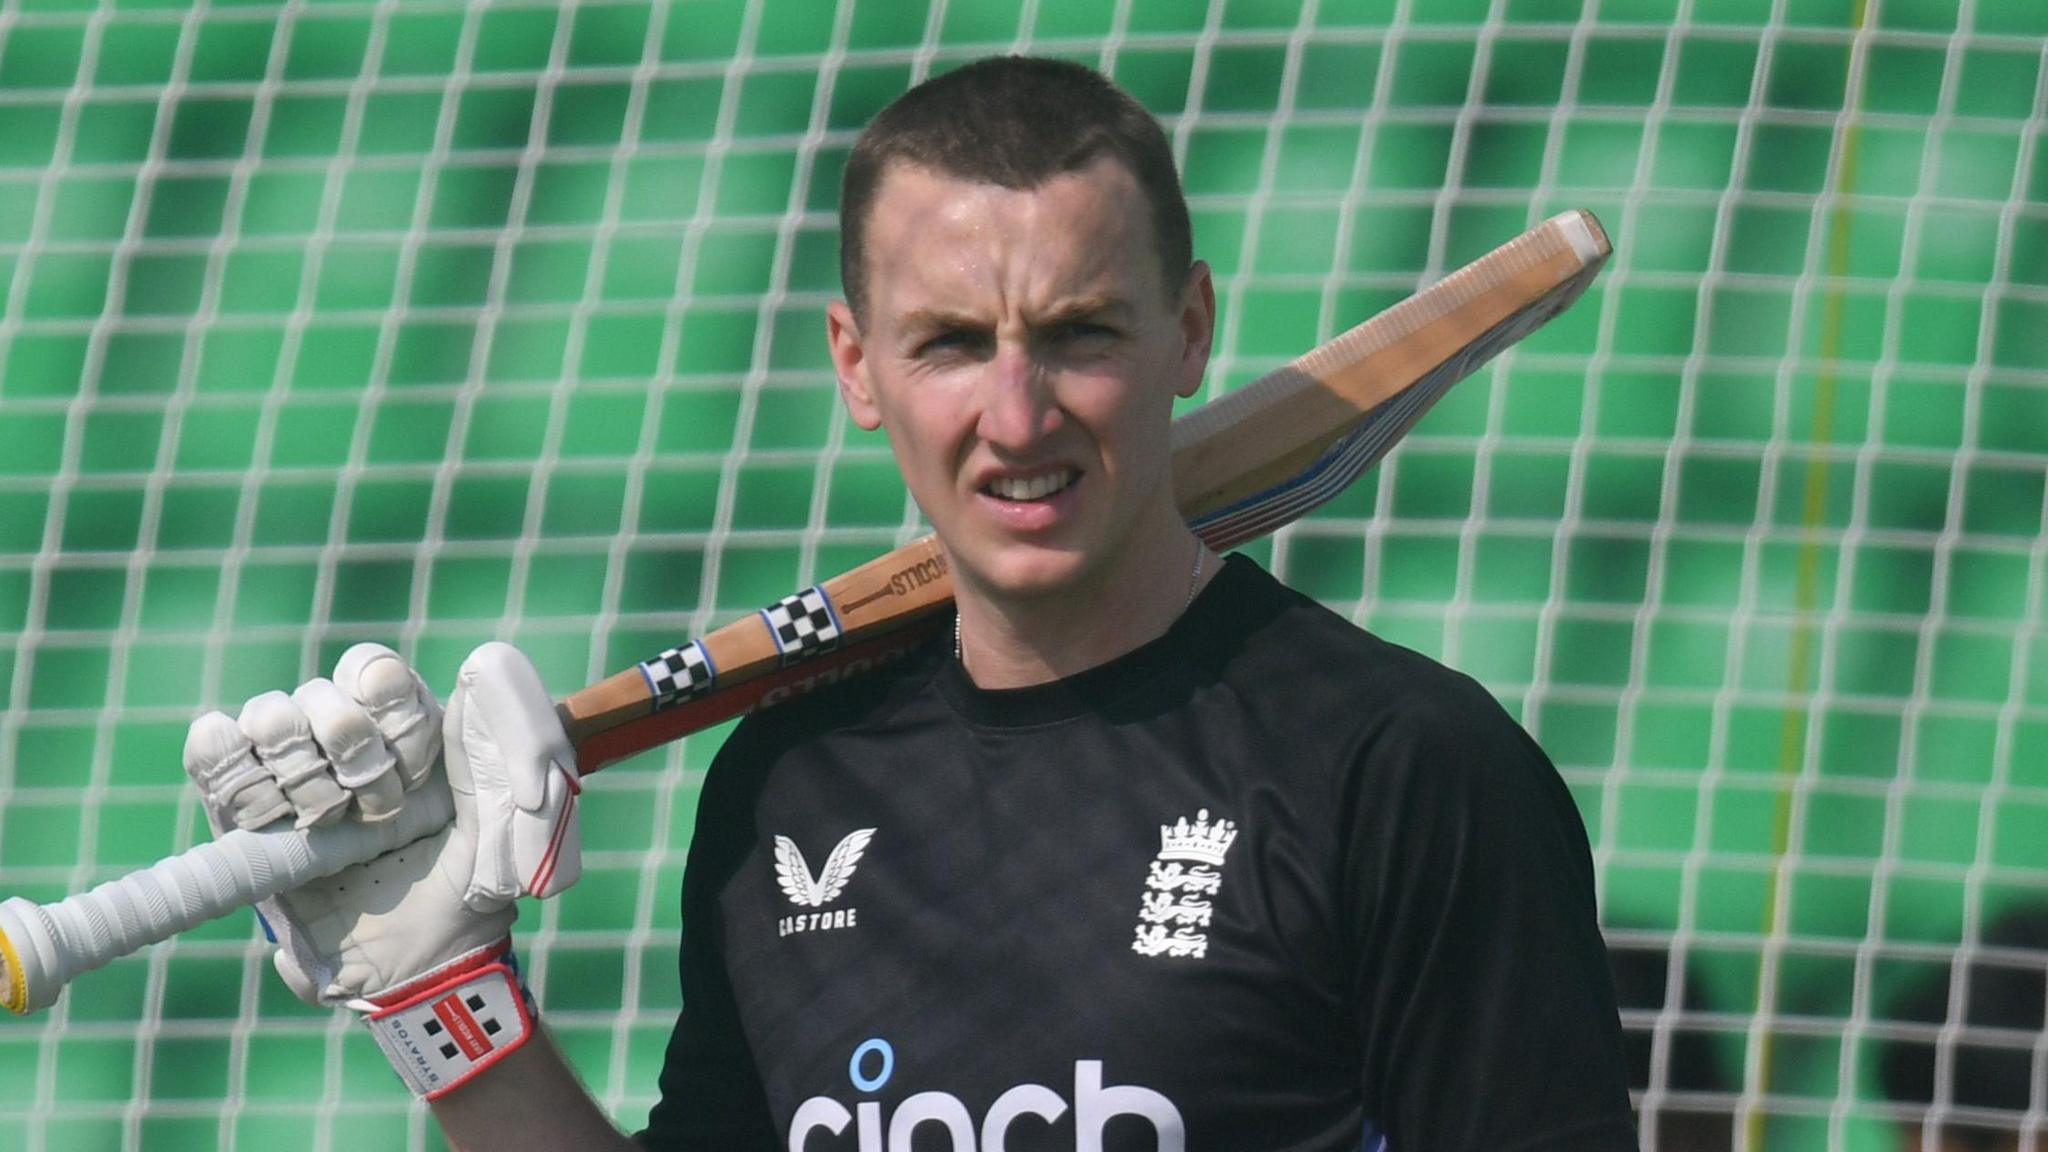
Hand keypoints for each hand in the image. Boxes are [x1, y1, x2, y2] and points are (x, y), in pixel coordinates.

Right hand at [181, 642, 581, 1008]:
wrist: (421, 968)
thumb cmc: (468, 893)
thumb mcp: (498, 824)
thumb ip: (488, 755)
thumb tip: (474, 677)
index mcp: (406, 734)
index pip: (373, 672)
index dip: (385, 701)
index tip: (408, 756)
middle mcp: (346, 747)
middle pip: (317, 693)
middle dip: (346, 742)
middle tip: (375, 807)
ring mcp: (292, 779)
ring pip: (267, 716)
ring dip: (295, 762)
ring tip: (322, 816)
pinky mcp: (243, 818)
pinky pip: (212, 755)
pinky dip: (228, 764)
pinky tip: (266, 808)